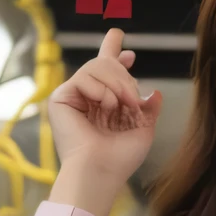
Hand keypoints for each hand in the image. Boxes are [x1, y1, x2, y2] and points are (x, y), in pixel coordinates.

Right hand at [49, 28, 162, 215]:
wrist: (101, 170)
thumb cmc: (120, 158)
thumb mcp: (143, 130)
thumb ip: (148, 109)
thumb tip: (154, 92)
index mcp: (103, 103)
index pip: (106, 70)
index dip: (114, 53)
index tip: (124, 45)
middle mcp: (87, 96)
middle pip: (105, 63)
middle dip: (124, 76)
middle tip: (132, 99)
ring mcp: (73, 96)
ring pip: (96, 66)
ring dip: (117, 84)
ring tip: (121, 106)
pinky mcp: (61, 97)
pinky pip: (85, 77)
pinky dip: (101, 91)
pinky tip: (105, 107)